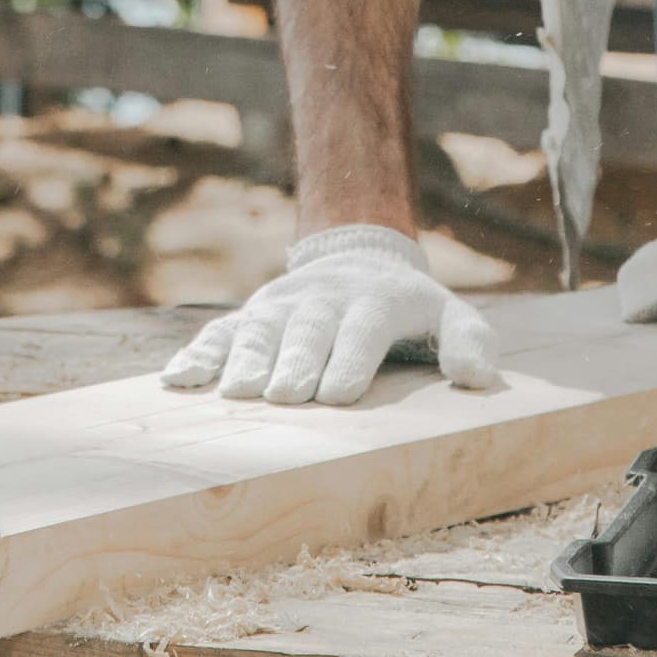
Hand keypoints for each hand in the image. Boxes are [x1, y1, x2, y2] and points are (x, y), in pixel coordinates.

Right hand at [161, 224, 498, 406]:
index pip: (363, 327)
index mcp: (375, 300)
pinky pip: (221, 332)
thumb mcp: (449, 315)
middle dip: (295, 360)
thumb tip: (477, 377)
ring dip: (246, 359)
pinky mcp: (252, 315)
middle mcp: (324, 298)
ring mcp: (283, 305)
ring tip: (236, 393)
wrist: (359, 259)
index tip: (339, 393)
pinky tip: (179, 380)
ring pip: (260, 328)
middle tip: (285, 397)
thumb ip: (471, 341)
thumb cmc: (409, 311)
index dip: (351, 356)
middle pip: (307, 328)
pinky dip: (199, 354)